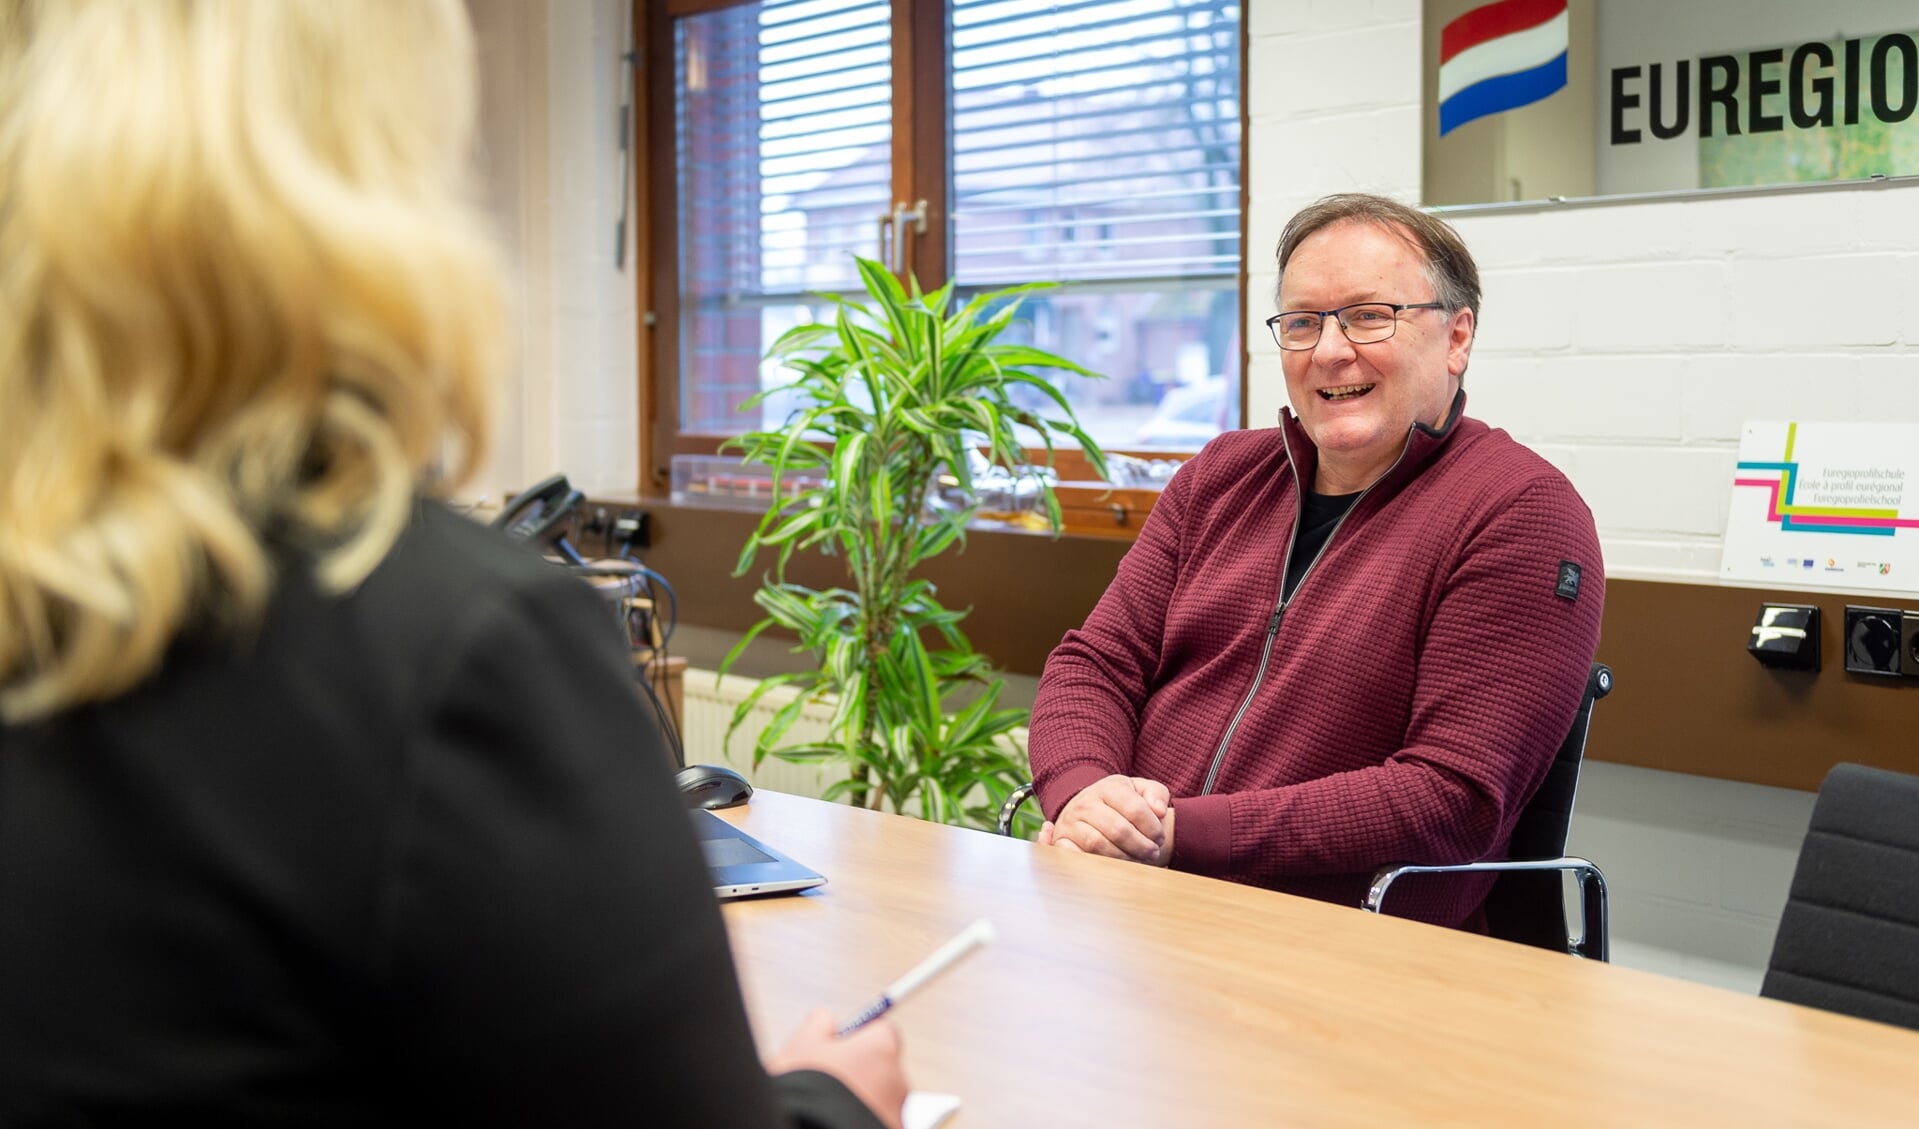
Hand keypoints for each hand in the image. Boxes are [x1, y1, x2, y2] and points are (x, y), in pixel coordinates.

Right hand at [765, 1008, 907, 1128]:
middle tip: (830, 1080)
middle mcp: (898, 1080)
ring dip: (862, 1099)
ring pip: (880, 1098)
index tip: (841, 1045)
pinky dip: (862, 1120)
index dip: (860, 1037)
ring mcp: (896, 1113)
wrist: (807, 1128)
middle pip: (883, 1067)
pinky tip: (836, 1121)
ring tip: (828, 1105)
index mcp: (882, 1048)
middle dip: (861, 1071)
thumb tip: (824, 1018)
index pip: (883, 1032)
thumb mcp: (803, 1045)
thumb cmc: (805, 1087)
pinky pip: (877, 1120)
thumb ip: (819, 1024)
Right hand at [1037, 774, 1170, 863]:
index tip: (1160, 839)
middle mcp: (1085, 803)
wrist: (1086, 807)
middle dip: (1141, 846)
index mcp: (1108, 788)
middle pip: (1118, 830)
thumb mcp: (1139, 790)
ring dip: (1123, 858)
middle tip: (1153, 854)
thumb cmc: (1119, 802)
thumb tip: (1159, 810)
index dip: (1153, 828)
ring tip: (1137, 861)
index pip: (1135, 809)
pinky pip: (1075, 856)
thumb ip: (1156, 794)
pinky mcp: (1061, 841)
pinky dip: (1093, 864)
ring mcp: (1070, 822)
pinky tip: (1112, 867)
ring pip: (1098, 844)